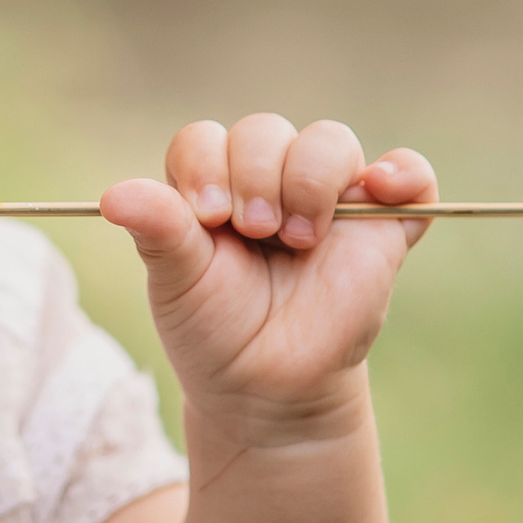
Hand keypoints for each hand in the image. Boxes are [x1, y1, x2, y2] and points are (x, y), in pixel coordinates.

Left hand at [100, 115, 435, 451]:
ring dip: (312, 178)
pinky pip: (410, 178)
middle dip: (256, 174)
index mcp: (213, 185)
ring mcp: (329, 201)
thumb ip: (158, 233)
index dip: (205, 166)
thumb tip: (112, 196)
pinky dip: (404, 174)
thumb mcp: (178, 283)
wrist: (267, 391)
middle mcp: (270, 182)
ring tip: (299, 237)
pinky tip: (382, 188)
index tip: (207, 216)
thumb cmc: (214, 330)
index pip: (206, 140)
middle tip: (255, 231)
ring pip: (331, 142)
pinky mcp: (382, 227)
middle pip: (266, 131)